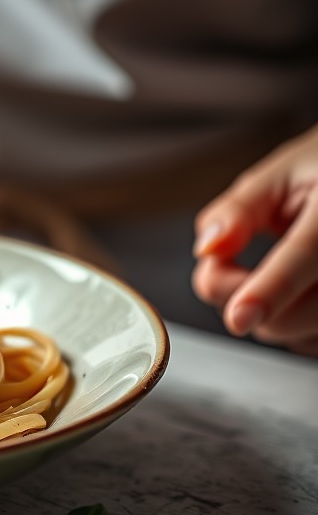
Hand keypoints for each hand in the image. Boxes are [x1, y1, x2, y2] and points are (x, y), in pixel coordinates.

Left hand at [192, 124, 317, 355]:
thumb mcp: (281, 174)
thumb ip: (239, 210)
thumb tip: (209, 248)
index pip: (306, 256)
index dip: (269, 290)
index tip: (238, 316)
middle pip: (288, 315)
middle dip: (236, 295)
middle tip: (227, 259)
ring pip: (293, 334)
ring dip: (260, 310)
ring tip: (265, 268)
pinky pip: (306, 341)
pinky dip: (284, 321)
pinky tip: (288, 291)